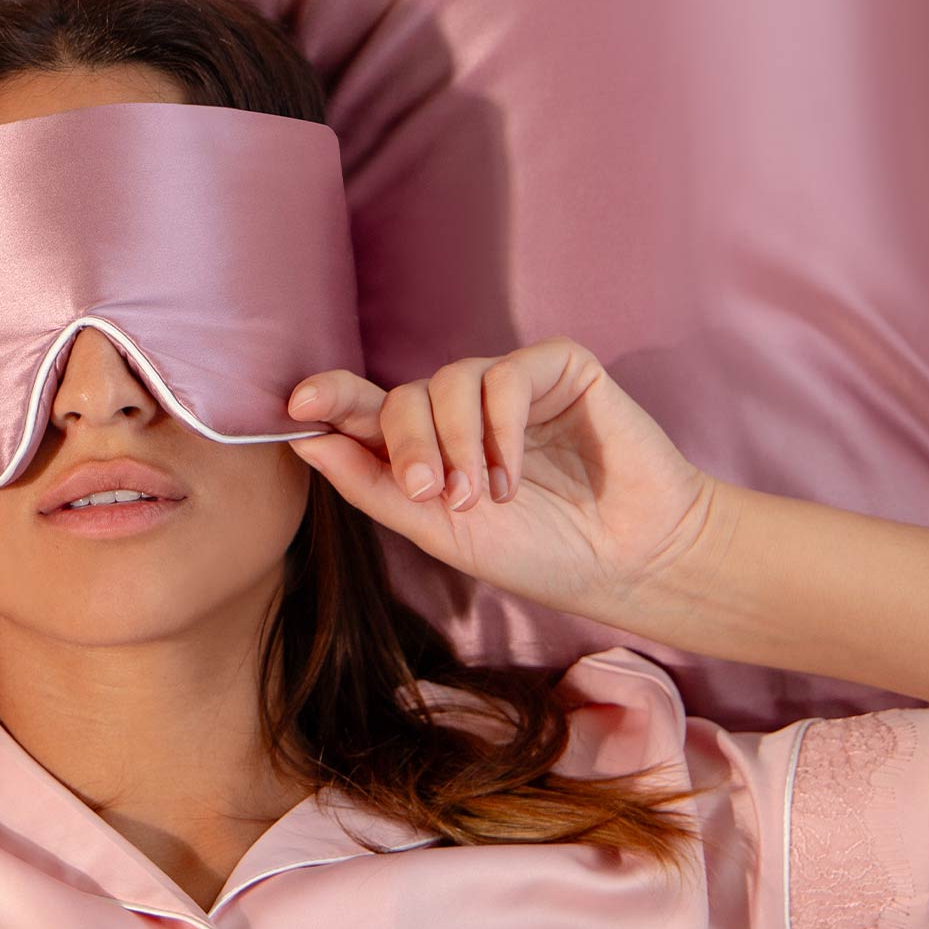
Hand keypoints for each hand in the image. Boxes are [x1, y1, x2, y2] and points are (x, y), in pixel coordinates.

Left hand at [286, 336, 723, 626]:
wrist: (629, 559)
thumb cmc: (538, 552)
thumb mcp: (439, 531)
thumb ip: (374, 486)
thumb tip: (306, 444)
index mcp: (426, 447)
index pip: (363, 410)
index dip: (328, 399)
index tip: (299, 405)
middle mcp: (460, 410)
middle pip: (401, 397)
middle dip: (409, 446)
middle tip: (435, 495)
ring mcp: (508, 386)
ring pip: (449, 380)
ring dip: (459, 444)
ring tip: (485, 496)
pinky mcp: (558, 369)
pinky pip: (507, 375)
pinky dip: (503, 427)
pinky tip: (516, 473)